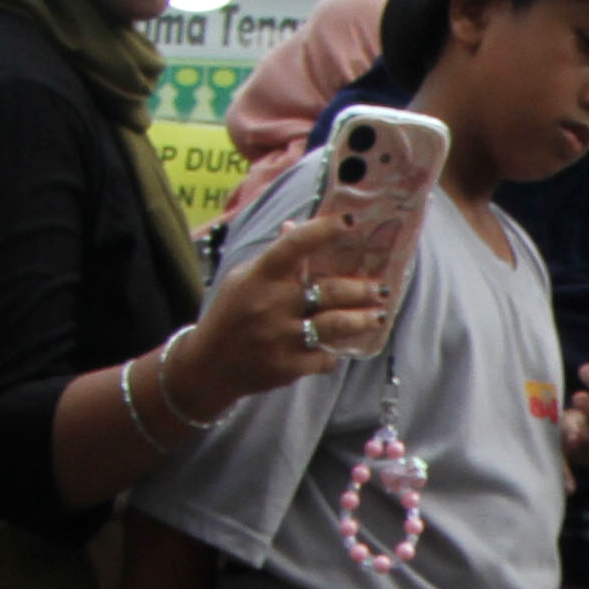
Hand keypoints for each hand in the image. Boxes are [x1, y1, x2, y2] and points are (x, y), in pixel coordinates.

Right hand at [175, 213, 395, 415]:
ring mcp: (280, 338)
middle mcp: (272, 304)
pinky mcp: (286, 367)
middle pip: (329, 290)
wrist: (208, 365)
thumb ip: (274, 258)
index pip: (295, 244)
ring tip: (377, 315)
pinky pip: (324, 358)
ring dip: (362, 319)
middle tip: (381, 288)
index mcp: (260, 276)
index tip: (351, 221)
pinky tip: (341, 348)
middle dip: (362, 289)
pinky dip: (334, 353)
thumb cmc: (230, 315)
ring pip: (335, 325)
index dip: (324, 230)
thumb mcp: (243, 279)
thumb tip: (294, 226)